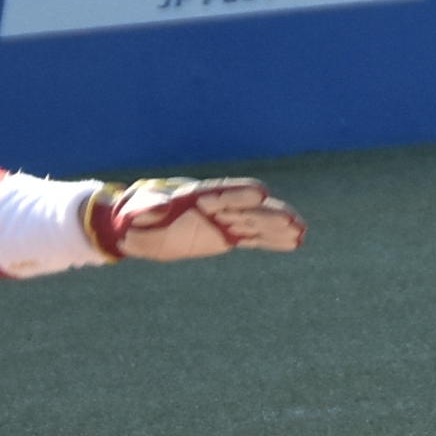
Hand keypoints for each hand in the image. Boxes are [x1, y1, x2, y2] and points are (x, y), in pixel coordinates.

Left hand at [100, 177, 303, 259]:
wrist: (134, 226)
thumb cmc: (133, 215)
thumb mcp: (136, 211)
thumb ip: (149, 209)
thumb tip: (159, 207)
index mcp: (196, 196)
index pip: (223, 192)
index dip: (241, 192)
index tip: (261, 192)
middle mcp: (216, 206)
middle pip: (247, 208)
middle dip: (270, 215)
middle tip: (293, 221)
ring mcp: (224, 221)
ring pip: (256, 223)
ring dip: (278, 228)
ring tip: (301, 233)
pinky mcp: (226, 236)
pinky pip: (253, 238)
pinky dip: (272, 241)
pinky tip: (294, 243)